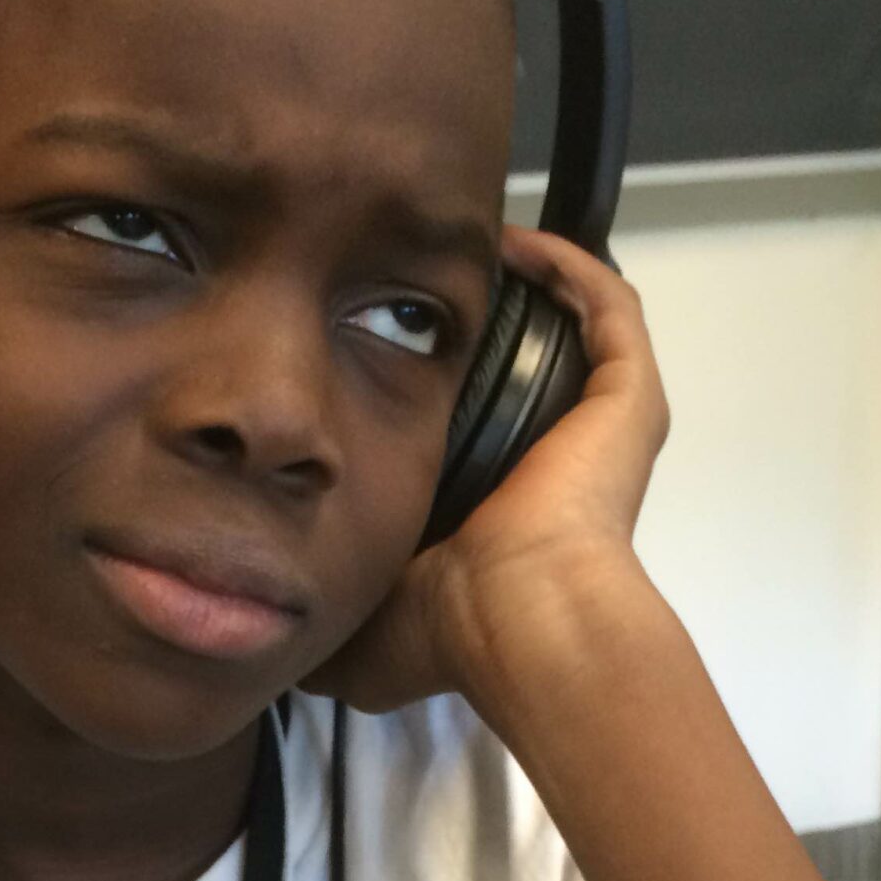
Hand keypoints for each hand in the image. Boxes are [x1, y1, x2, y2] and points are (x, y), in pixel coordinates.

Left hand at [306, 231, 670, 711]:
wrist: (523, 621)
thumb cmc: (456, 633)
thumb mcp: (362, 636)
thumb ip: (315, 620)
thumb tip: (253, 635)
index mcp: (506, 514)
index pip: (476, 434)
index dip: (433, 389)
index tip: (377, 345)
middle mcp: (558, 468)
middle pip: (527, 374)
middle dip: (478, 327)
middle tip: (421, 287)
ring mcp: (599, 430)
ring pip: (574, 332)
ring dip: (531, 287)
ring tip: (468, 252)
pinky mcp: (627, 399)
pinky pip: (610, 309)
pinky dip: (568, 268)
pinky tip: (514, 243)